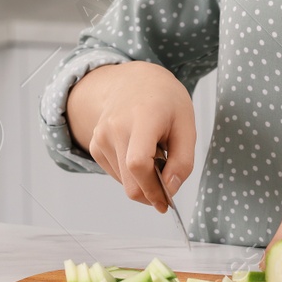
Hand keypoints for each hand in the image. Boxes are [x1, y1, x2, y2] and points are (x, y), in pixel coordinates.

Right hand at [66, 61, 194, 212]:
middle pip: (130, 181)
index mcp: (141, 117)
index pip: (138, 164)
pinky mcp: (94, 146)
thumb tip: (170, 189)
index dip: (153, 189)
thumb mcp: (187, 125)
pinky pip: (116, 174)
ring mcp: (100, 137)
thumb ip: (183, 161)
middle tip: (167, 187)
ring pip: (123, 182)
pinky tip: (140, 154)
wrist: (134, 81)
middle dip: (151, 194)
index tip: (167, 200)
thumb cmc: (165, 101)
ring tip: (154, 156)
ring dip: (142, 181)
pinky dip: (131, 175)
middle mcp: (114, 127)